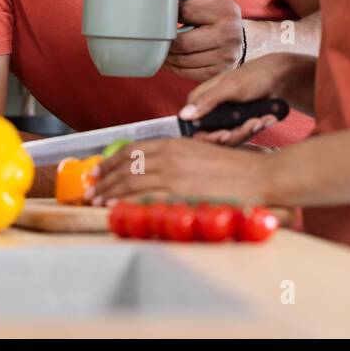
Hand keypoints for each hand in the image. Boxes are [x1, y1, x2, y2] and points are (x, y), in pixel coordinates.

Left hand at [86, 137, 272, 204]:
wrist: (259, 176)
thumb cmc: (235, 168)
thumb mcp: (201, 152)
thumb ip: (178, 158)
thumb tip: (157, 167)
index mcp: (175, 143)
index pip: (133, 149)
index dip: (112, 160)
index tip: (99, 169)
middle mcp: (170, 156)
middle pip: (127, 165)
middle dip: (104, 177)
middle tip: (91, 187)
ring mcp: (174, 175)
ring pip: (131, 181)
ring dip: (109, 190)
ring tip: (96, 198)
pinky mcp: (180, 193)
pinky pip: (145, 197)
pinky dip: (126, 202)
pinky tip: (114, 207)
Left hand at [161, 0, 245, 82]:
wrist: (239, 39)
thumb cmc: (214, 14)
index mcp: (227, 9)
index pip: (185, 12)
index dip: (172, 13)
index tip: (169, 14)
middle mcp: (231, 33)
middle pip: (183, 41)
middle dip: (168, 39)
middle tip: (161, 35)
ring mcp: (227, 56)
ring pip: (183, 60)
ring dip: (168, 55)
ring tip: (166, 47)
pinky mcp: (219, 73)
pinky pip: (187, 73)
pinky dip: (175, 67)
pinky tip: (173, 58)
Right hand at [178, 53, 315, 142]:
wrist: (279, 79)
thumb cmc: (254, 76)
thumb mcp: (230, 87)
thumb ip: (207, 101)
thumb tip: (184, 115)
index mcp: (201, 99)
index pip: (193, 127)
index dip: (208, 136)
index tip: (225, 135)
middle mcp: (209, 110)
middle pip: (213, 137)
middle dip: (235, 133)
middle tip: (252, 124)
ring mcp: (223, 119)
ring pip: (229, 139)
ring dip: (248, 131)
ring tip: (261, 119)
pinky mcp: (236, 124)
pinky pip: (241, 136)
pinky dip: (255, 129)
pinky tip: (265, 119)